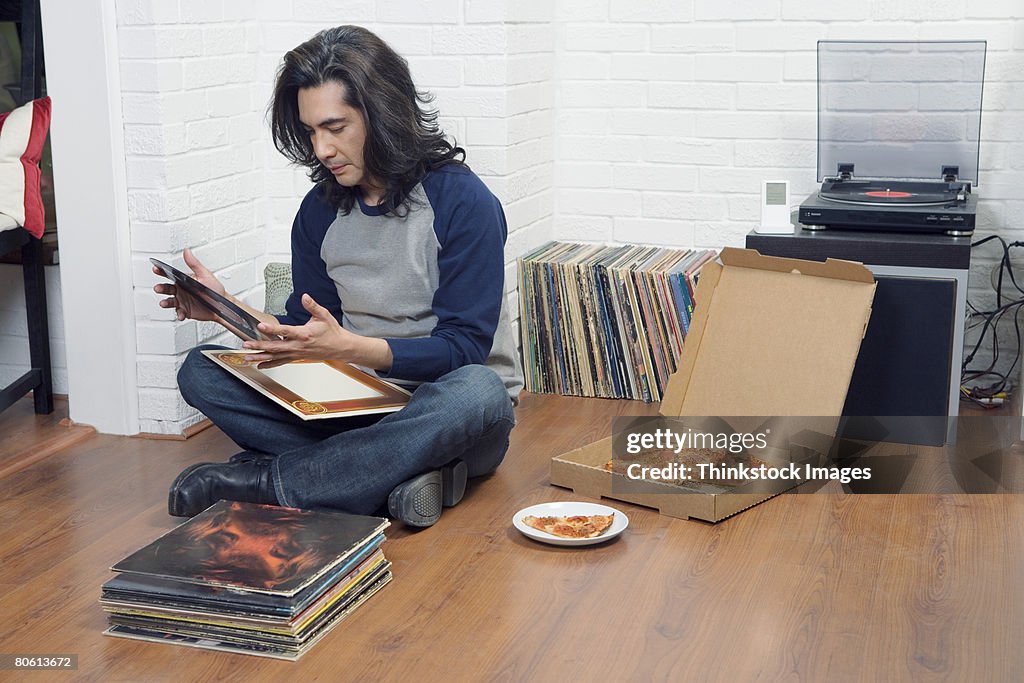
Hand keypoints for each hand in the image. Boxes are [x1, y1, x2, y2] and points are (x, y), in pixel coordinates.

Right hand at [152, 248, 225, 322]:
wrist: (222, 305)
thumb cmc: (215, 289)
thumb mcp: (205, 274)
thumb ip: (194, 264)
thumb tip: (187, 251)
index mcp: (184, 281)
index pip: (170, 275)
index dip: (161, 271)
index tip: (155, 268)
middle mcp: (181, 291)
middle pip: (167, 289)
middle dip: (161, 288)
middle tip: (158, 288)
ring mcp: (182, 301)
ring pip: (170, 301)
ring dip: (166, 302)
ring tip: (164, 303)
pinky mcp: (185, 311)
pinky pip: (179, 313)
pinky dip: (179, 314)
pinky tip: (181, 315)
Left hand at [242, 293, 360, 368]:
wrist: (340, 347)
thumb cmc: (332, 332)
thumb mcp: (324, 315)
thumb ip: (312, 306)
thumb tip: (304, 297)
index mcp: (304, 333)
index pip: (285, 330)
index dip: (272, 328)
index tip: (260, 326)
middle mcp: (298, 345)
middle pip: (275, 346)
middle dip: (260, 345)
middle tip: (247, 344)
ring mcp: (296, 353)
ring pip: (276, 356)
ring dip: (260, 356)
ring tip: (247, 356)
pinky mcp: (297, 357)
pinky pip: (281, 362)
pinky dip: (270, 364)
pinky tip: (259, 364)